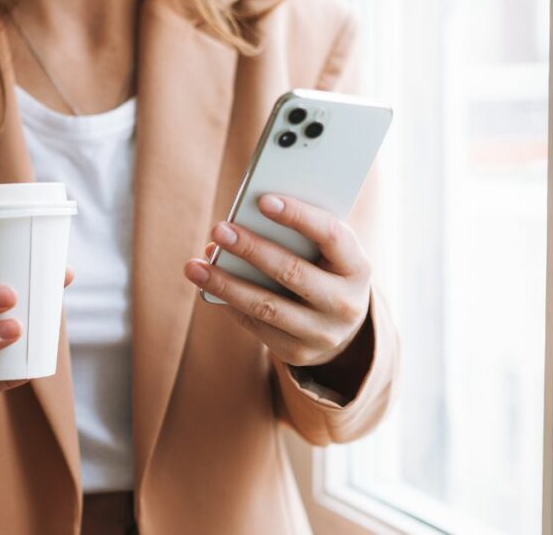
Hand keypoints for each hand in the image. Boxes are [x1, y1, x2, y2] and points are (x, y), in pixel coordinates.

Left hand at [184, 194, 370, 366]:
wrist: (340, 328)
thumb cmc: (323, 271)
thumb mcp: (325, 253)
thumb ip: (296, 235)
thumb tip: (238, 225)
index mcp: (358, 268)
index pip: (332, 235)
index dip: (299, 216)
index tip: (263, 200)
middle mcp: (345, 303)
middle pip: (292, 272)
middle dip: (251, 249)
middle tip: (219, 229)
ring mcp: (322, 333)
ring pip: (266, 305)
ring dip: (225, 283)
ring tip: (194, 266)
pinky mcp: (297, 352)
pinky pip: (255, 324)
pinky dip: (228, 302)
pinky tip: (207, 285)